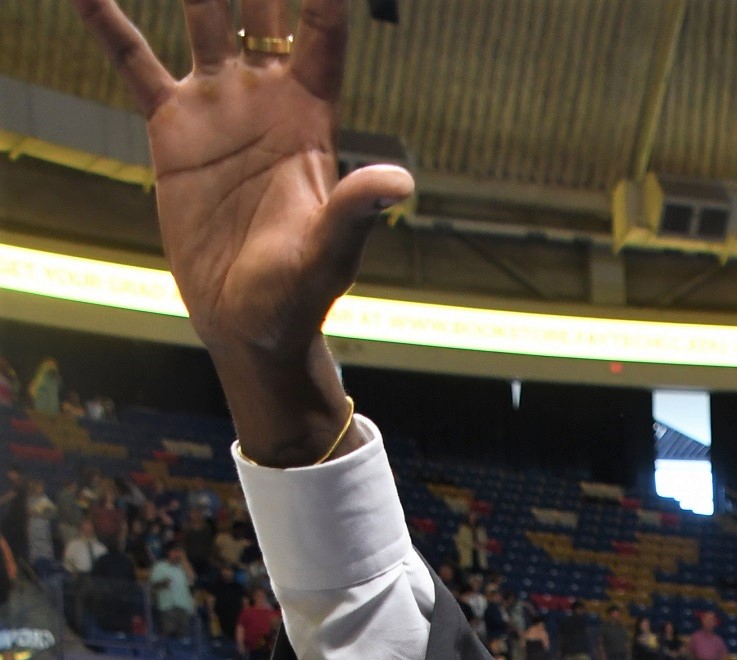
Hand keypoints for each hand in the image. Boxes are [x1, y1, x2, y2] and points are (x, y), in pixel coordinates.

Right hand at [69, 0, 413, 461]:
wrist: (246, 324)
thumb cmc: (297, 296)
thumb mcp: (328, 255)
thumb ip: (357, 212)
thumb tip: (399, 182)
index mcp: (310, 117)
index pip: (322, 30)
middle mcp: (265, 96)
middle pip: (262, 3)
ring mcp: (218, 105)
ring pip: (202, 13)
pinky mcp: (173, 129)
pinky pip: (136, 64)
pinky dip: (110, 24)